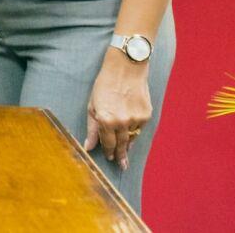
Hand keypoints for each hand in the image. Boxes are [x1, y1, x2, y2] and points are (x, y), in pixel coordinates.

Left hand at [85, 52, 152, 168]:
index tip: (110, 159)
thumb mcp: (92, 105)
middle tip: (122, 165)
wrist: (126, 68)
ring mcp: (135, 119)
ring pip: (132, 137)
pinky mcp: (146, 115)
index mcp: (105, 120)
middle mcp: (121, 122)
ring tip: (126, 151)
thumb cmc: (104, 84)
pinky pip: (140, 128)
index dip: (109, 152)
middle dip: (120, 155)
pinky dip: (135, 129)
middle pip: (121, 145)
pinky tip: (131, 128)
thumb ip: (92, 129)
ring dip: (128, 143)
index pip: (108, 143)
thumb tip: (88, 147)